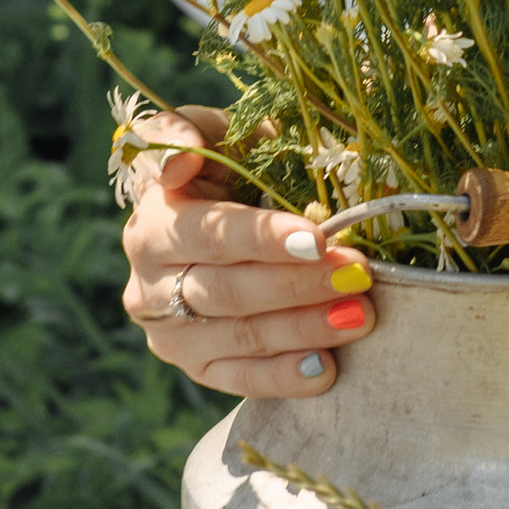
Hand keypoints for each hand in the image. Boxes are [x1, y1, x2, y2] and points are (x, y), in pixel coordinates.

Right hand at [120, 105, 372, 398]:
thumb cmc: (226, 167)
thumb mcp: (213, 134)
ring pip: (237, 336)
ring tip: (360, 316)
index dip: (261, 238)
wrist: (214, 220)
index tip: (316, 239)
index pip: (209, 235)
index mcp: (153, 223)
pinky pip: (238, 378)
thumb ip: (191, 131)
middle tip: (358, 274)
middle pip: (226, 290)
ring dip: (303, 329)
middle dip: (297, 284)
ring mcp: (168, 330)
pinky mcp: (194, 365)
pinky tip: (327, 369)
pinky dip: (282, 377)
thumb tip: (181, 160)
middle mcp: (148, 283)